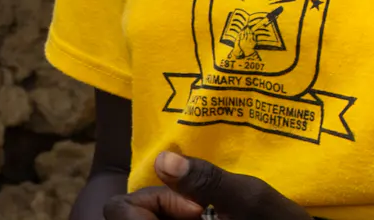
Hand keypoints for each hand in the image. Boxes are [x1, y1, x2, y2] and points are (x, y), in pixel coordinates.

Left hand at [103, 152, 311, 219]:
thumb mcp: (252, 199)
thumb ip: (207, 180)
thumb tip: (163, 159)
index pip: (121, 211)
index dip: (154, 201)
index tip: (195, 207)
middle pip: (130, 215)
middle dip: (164, 205)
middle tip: (203, 210)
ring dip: (171, 214)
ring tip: (208, 216)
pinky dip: (177, 219)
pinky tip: (208, 219)